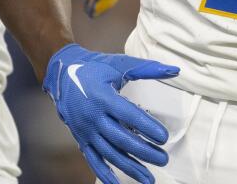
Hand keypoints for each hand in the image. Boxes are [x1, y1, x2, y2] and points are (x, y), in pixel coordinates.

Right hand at [43, 43, 178, 183]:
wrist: (62, 74)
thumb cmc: (95, 68)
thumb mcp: (120, 65)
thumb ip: (148, 69)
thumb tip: (174, 71)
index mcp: (103, 97)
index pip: (129, 116)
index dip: (147, 127)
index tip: (164, 138)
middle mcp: (93, 117)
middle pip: (121, 139)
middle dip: (144, 151)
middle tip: (163, 159)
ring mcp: (86, 130)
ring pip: (109, 153)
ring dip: (129, 167)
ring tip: (149, 178)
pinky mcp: (81, 138)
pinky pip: (92, 159)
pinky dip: (104, 173)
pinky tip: (117, 183)